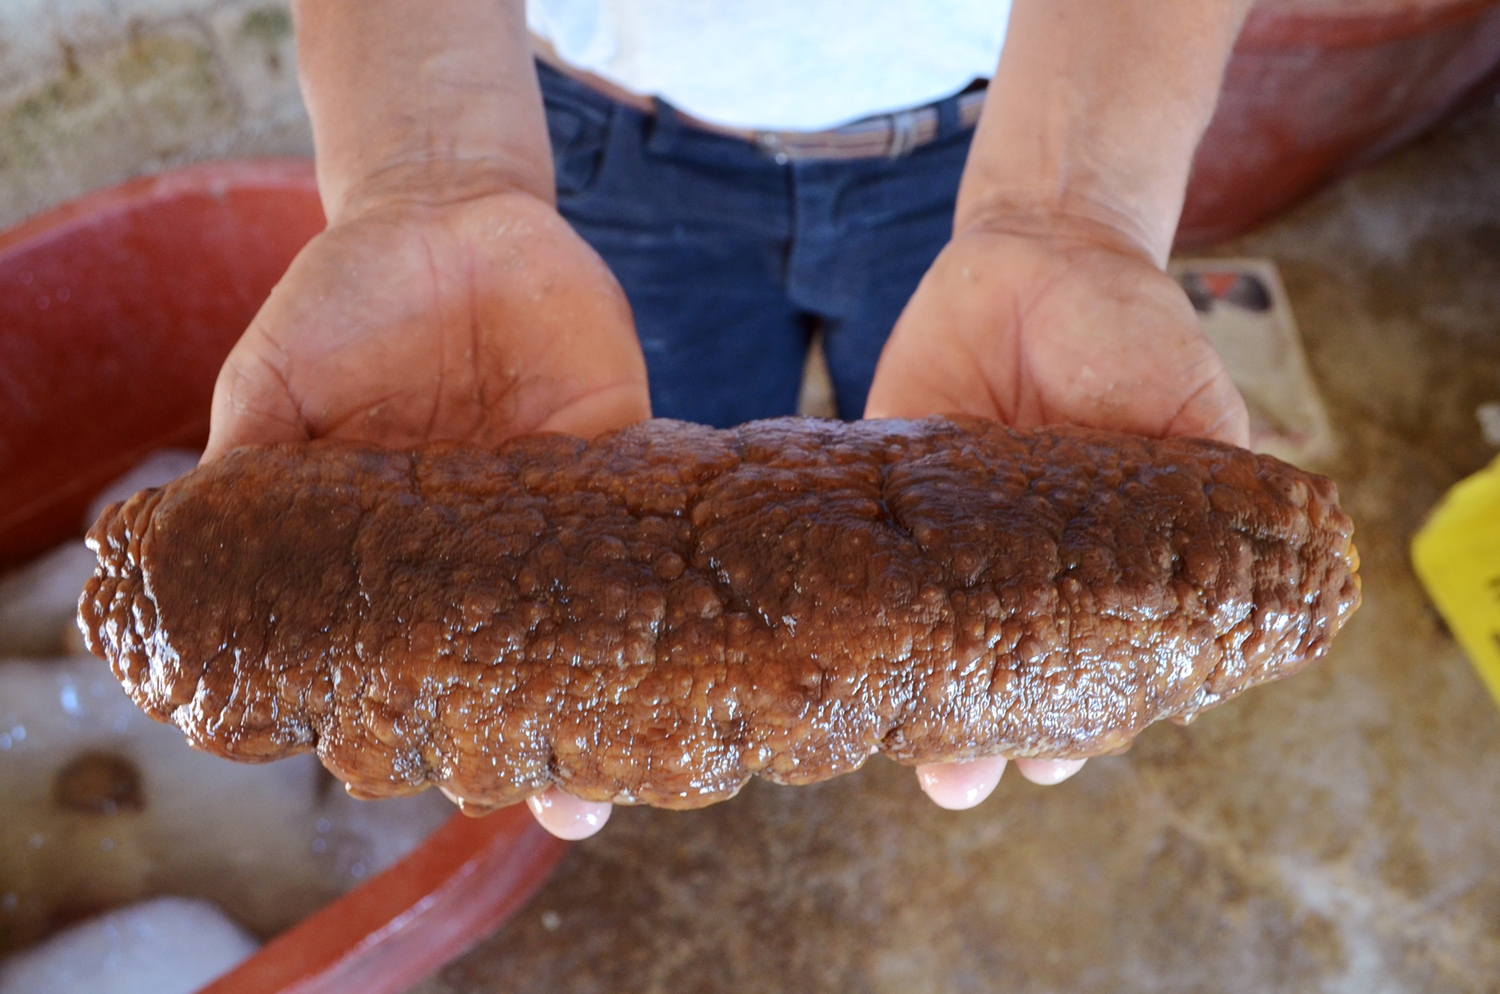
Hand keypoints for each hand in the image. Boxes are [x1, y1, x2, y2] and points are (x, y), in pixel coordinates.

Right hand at [205, 188, 648, 839]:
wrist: (443, 206)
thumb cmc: (345, 301)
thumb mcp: (274, 384)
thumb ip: (252, 469)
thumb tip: (192, 556)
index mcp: (401, 543)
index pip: (414, 652)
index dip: (423, 717)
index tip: (427, 779)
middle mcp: (488, 541)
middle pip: (523, 654)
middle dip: (543, 730)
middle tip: (565, 805)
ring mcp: (560, 499)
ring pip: (602, 612)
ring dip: (619, 682)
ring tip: (639, 762)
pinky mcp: (624, 441)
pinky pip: (656, 516)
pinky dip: (672, 572)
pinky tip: (690, 637)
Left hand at [866, 221, 1249, 808]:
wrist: (1036, 249)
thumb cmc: (1129, 333)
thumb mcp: (1187, 401)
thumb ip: (1207, 482)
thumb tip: (1245, 584)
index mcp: (1102, 571)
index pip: (1092, 668)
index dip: (1078, 719)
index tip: (1062, 756)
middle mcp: (1021, 572)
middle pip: (1002, 676)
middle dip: (987, 739)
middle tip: (967, 778)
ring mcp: (947, 544)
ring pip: (928, 646)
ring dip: (918, 706)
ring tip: (920, 763)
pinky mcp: (885, 497)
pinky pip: (859, 568)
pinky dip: (849, 614)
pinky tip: (840, 657)